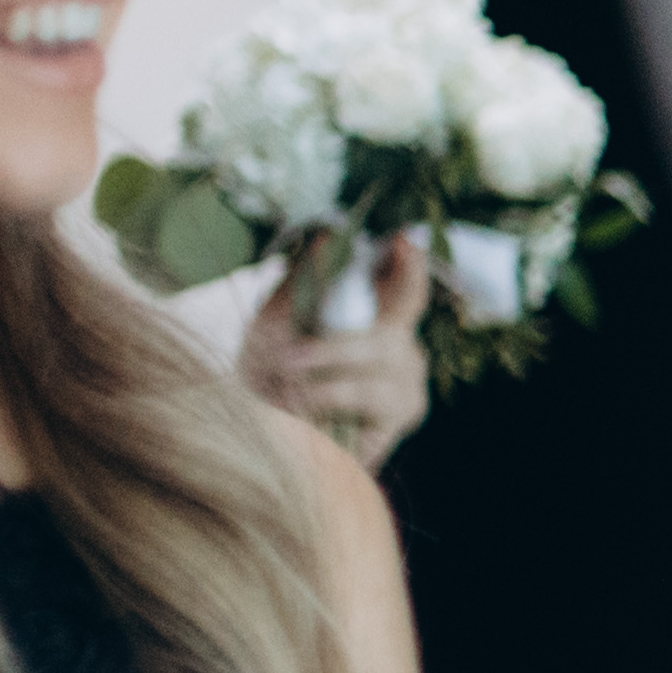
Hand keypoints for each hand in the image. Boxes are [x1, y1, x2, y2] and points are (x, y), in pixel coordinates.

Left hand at [240, 233, 431, 470]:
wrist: (261, 436)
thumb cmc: (270, 375)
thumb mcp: (273, 323)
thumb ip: (300, 283)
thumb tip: (326, 236)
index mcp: (379, 322)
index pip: (407, 289)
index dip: (410, 265)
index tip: (402, 240)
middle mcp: (402, 352)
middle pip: (395, 327)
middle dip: (337, 345)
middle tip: (287, 360)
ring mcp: (406, 388)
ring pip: (384, 362)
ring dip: (327, 373)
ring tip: (285, 389)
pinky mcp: (399, 423)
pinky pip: (373, 400)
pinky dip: (331, 400)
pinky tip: (304, 411)